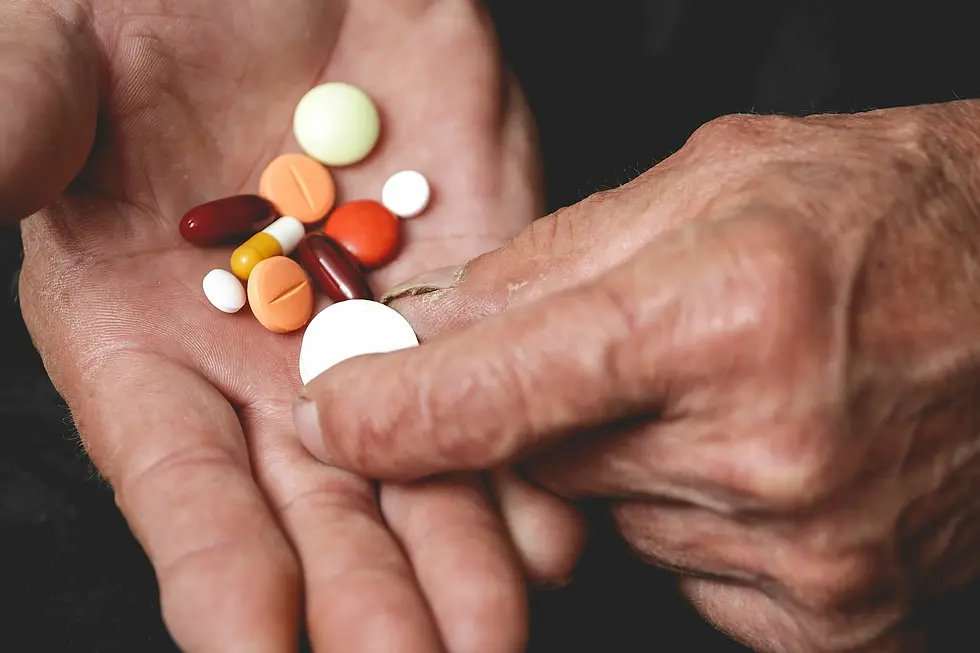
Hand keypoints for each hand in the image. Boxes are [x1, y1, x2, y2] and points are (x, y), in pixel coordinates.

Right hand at [8, 0, 583, 650]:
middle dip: (365, 600)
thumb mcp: (41, 62)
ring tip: (493, 632)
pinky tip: (558, 522)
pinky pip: (509, 370)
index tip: (254, 652)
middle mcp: (270, 361)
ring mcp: (380, 320)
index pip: (183, 485)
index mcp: (149, 345)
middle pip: (321, 508)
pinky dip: (534, 445)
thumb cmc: (134, 5)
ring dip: (462, 554)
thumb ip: (7, 129)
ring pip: (428, 463)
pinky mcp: (474, 265)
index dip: (218, 575)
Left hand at [293, 102, 979, 651]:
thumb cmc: (876, 212)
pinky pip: (687, 574)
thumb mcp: (707, 182)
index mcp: (720, 316)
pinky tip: (756, 457)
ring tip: (726, 393)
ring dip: (636, 463)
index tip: (338, 416)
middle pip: (550, 465)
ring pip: (616, 519)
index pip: (504, 392)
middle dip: (552, 416)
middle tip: (629, 357)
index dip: (400, 412)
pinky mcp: (834, 611)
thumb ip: (554, 260)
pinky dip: (693, 520)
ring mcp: (806, 548)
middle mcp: (766, 449)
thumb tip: (437, 327)